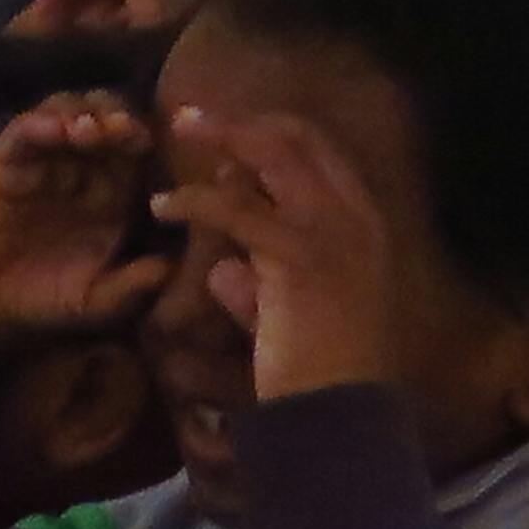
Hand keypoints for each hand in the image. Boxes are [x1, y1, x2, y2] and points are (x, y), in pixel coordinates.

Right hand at [0, 92, 173, 354]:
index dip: (145, 140)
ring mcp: (41, 162)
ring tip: (91, 130)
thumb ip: (130, 286)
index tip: (150, 144)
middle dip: (117, 115)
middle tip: (123, 129)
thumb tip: (168, 269)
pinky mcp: (3, 162)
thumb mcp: (94, 301)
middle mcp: (80, 171)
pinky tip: (56, 130)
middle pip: (105, 117)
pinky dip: (41, 123)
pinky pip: (23, 131)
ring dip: (83, 113)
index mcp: (111, 196)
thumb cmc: (41, 299)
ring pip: (66, 111)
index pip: (135, 151)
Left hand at [151, 107, 400, 399]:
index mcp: (366, 225)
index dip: (271, 133)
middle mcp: (356, 216)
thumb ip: (260, 286)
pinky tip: (162, 207)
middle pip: (299, 137)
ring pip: (269, 156)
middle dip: (242, 120)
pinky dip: (191, 201)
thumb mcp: (288, 318)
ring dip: (216, 140)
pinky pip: (234, 208)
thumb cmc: (319, 372)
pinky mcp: (295, 252)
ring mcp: (331, 230)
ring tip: (174, 135)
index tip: (228, 133)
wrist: (337, 410)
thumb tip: (223, 271)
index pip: (322, 152)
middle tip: (192, 117)